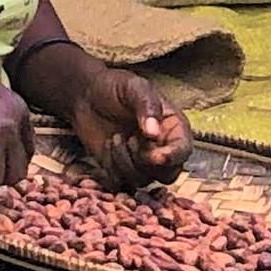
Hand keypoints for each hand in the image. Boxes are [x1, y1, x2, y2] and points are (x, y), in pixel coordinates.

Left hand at [69, 67, 192, 189]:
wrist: (86, 95)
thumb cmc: (115, 87)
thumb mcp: (134, 88)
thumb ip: (147, 107)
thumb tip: (153, 133)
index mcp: (173, 128)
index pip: (183, 150)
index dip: (173, 157)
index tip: (157, 156)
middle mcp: (162, 148)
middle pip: (168, 174)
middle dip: (147, 162)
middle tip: (131, 140)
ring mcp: (141, 161)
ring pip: (142, 180)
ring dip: (126, 161)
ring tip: (116, 137)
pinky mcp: (120, 169)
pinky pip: (121, 182)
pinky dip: (112, 167)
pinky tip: (108, 145)